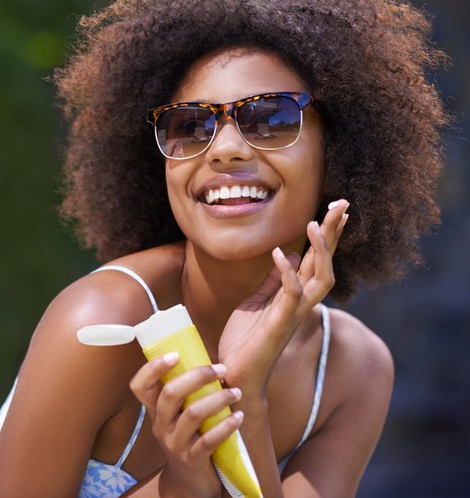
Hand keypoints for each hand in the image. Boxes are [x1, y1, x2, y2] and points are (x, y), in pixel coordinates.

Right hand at [130, 353, 242, 497]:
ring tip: (236, 392)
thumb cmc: (189, 440)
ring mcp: (175, 444)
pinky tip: (239, 417)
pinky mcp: (192, 460)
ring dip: (217, 399)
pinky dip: (226, 426)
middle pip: (170, 394)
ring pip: (192, 414)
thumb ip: (186, 396)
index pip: (140, 386)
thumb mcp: (178, 419)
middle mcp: (161, 426)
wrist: (190, 484)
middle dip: (197, 376)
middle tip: (221, 369)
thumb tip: (210, 363)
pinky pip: (209, 440)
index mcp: (155, 412)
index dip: (152, 368)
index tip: (174, 354)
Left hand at [218, 200, 348, 394]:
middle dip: (334, 234)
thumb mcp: (255, 303)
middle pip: (326, 263)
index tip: (337, 210)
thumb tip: (282, 255)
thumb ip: (271, 282)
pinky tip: (280, 254)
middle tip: (342, 205)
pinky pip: (291, 295)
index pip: (316, 259)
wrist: (236, 374)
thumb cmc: (245, 341)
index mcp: (294, 295)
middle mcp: (300, 303)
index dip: (327, 235)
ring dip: (319, 251)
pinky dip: (287, 273)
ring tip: (315, 223)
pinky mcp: (280, 324)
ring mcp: (293, 313)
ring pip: (319, 278)